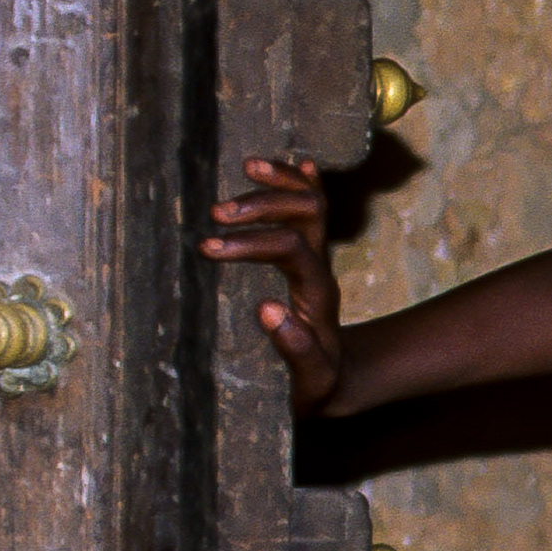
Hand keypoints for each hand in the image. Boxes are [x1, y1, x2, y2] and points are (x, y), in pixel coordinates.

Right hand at [199, 156, 347, 412]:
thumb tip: (267, 309)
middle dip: (262, 205)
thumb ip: (296, 349)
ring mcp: (316, 259)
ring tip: (247, 166)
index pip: (290, 249)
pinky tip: (299, 163)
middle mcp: (320, 270)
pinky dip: (305, 184)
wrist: (343, 382)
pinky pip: (315, 211)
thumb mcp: (312, 382)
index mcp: (316, 296)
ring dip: (281, 182)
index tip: (208, 247)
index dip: (251, 243)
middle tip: (216, 213)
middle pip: (306, 214)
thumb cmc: (320, 387)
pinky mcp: (310, 257)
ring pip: (312, 204)